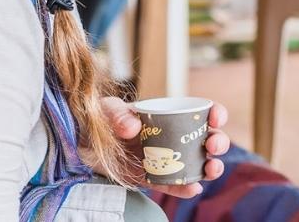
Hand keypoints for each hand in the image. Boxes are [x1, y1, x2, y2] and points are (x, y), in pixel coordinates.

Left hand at [102, 96, 230, 197]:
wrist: (80, 147)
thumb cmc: (98, 121)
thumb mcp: (105, 110)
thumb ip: (117, 114)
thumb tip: (133, 128)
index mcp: (169, 115)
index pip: (200, 112)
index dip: (215, 113)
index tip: (215, 118)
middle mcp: (174, 137)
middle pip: (208, 139)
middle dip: (218, 142)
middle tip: (211, 145)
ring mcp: (167, 160)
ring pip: (199, 164)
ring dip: (211, 168)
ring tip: (210, 170)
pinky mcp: (155, 179)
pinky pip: (175, 185)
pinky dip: (186, 188)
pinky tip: (192, 188)